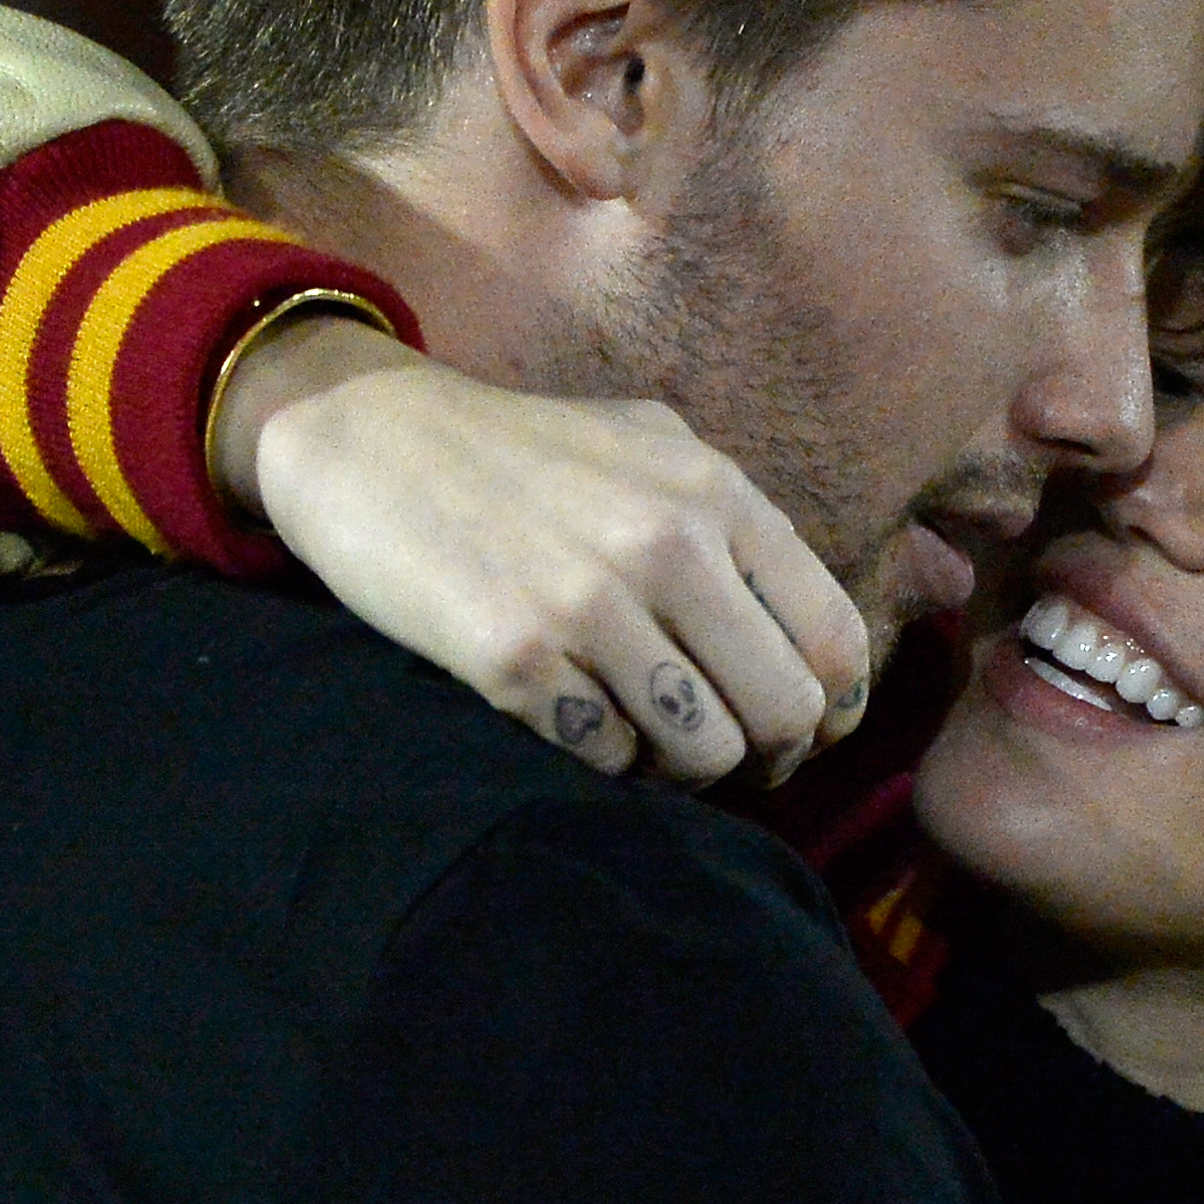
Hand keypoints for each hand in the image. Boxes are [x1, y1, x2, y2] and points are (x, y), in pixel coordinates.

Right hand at [212, 314, 870, 783]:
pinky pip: (605, 756)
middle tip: (723, 758)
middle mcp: (667, 545)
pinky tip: (573, 716)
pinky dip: (600, 757)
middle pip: (782, 713)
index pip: (836, 643)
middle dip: (765, 756)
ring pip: (700, 752)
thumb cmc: (520, 451)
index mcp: (717, 494)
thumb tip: (816, 644)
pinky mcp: (513, 656)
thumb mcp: (651, 446)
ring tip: (644, 737)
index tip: (799, 733)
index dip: (830, 713)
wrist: (366, 437)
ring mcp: (588, 602)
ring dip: (679, 766)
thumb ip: (737, 525)